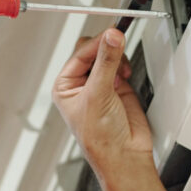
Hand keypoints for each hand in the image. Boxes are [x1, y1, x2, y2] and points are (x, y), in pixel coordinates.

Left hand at [52, 29, 190, 190]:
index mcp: (65, 86)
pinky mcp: (118, 86)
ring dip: (117, 58)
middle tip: (117, 47)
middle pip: (94, 50)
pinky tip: (125, 77)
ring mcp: (100, 84)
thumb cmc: (101, 139)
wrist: (125, 156)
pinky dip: (125, 65)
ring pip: (108, 55)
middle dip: (106, 50)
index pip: (80, 53)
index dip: (96, 43)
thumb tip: (111, 37)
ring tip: (121, 74)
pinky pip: (121, 64)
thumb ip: (106, 63)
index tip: (112, 34)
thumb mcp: (99, 95)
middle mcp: (81, 84)